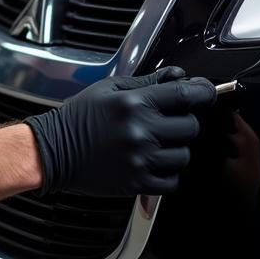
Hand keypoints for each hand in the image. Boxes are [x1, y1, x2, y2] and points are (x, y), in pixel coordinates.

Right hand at [23, 68, 214, 196]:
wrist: (54, 151)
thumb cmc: (80, 117)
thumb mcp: (111, 89)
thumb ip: (149, 82)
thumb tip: (179, 76)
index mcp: (134, 103)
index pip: (185, 95)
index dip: (203, 92)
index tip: (206, 92)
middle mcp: (140, 131)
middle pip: (190, 127)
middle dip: (184, 122)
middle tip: (168, 122)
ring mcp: (140, 159)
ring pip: (184, 155)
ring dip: (176, 149)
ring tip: (156, 144)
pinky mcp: (136, 183)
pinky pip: (172, 181)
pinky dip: (168, 173)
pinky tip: (153, 162)